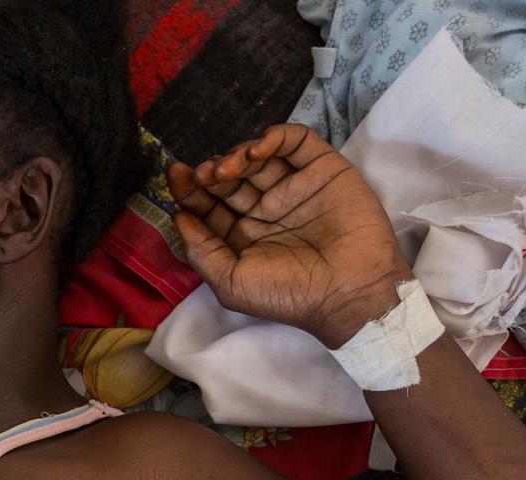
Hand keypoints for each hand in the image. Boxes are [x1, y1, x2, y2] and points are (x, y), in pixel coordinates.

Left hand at [167, 124, 412, 347]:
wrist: (349, 290)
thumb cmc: (288, 295)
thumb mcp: (230, 282)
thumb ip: (201, 250)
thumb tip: (178, 215)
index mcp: (244, 237)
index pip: (212, 206)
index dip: (191, 191)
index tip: (177, 177)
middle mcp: (267, 210)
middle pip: (231, 179)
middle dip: (211, 173)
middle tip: (203, 175)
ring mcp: (294, 188)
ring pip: (258, 158)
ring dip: (237, 155)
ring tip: (227, 169)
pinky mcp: (323, 169)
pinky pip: (295, 142)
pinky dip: (273, 138)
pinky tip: (256, 151)